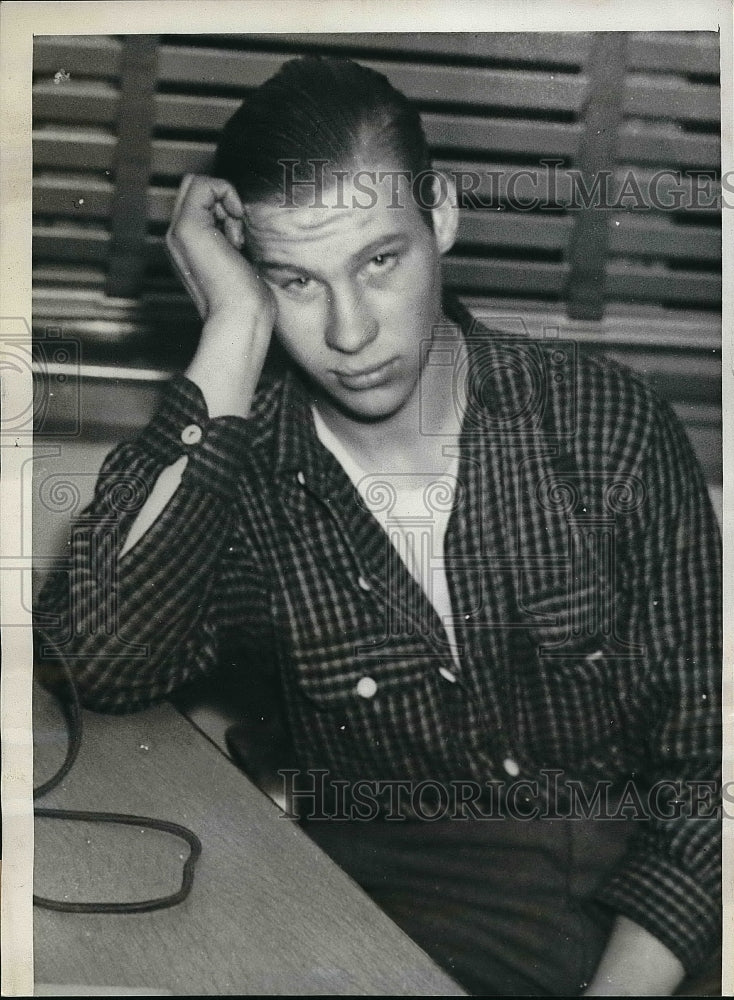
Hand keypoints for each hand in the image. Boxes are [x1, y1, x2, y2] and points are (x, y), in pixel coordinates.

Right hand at [167, 174, 275, 416]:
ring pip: (197, 184)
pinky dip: (224, 194)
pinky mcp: (188, 229)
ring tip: (236, 240)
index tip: (239, 235)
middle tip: (237, 232)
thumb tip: (242, 218)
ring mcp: (178, 233)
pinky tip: (236, 227)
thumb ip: (232, 238)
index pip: (198, 200)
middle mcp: (177, 238)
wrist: (240, 318)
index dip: (222, 205)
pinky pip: (202, 184)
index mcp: (189, 246)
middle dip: (221, 200)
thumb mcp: (240, 260)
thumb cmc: (248, 299)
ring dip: (225, 204)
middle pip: (194, 188)